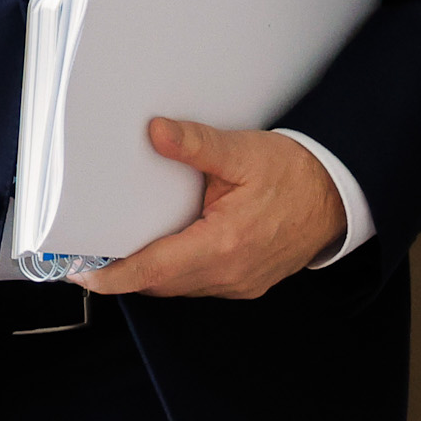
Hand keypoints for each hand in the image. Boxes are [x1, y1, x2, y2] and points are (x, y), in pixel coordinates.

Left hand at [76, 120, 344, 300]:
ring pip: (179, 287)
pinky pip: (200, 285)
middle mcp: (228, 274)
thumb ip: (196, 145)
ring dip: (154, 272)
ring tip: (129, 248)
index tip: (82, 271)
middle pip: (159, 284)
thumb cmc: (296, 175)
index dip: (111, 275)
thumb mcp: (244, 152)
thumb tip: (156, 132)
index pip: (151, 271)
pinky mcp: (246, 284)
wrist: (338, 196)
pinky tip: (174, 247)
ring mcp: (239, 284)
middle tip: (94, 253)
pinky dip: (180, 271)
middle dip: (126, 273)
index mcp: (223, 245)